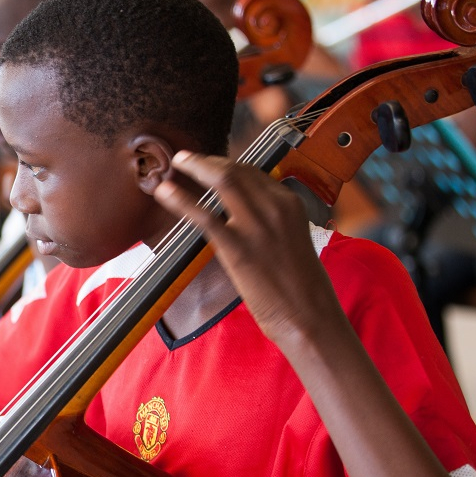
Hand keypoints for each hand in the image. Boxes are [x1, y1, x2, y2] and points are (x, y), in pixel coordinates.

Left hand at [153, 151, 345, 348]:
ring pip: (221, 181)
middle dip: (207, 161)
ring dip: (194, 167)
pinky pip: (204, 215)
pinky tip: (165, 192)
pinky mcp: (239, 248)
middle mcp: (276, 207)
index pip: (253, 173)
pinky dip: (181, 199)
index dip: (226, 166)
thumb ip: (272, 226)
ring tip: (176, 163)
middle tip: (186, 159)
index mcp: (291, 205)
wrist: (310, 317)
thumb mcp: (293, 244)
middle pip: (236, 171)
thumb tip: (246, 222)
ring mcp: (257, 226)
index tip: (209, 166)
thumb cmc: (302, 289)